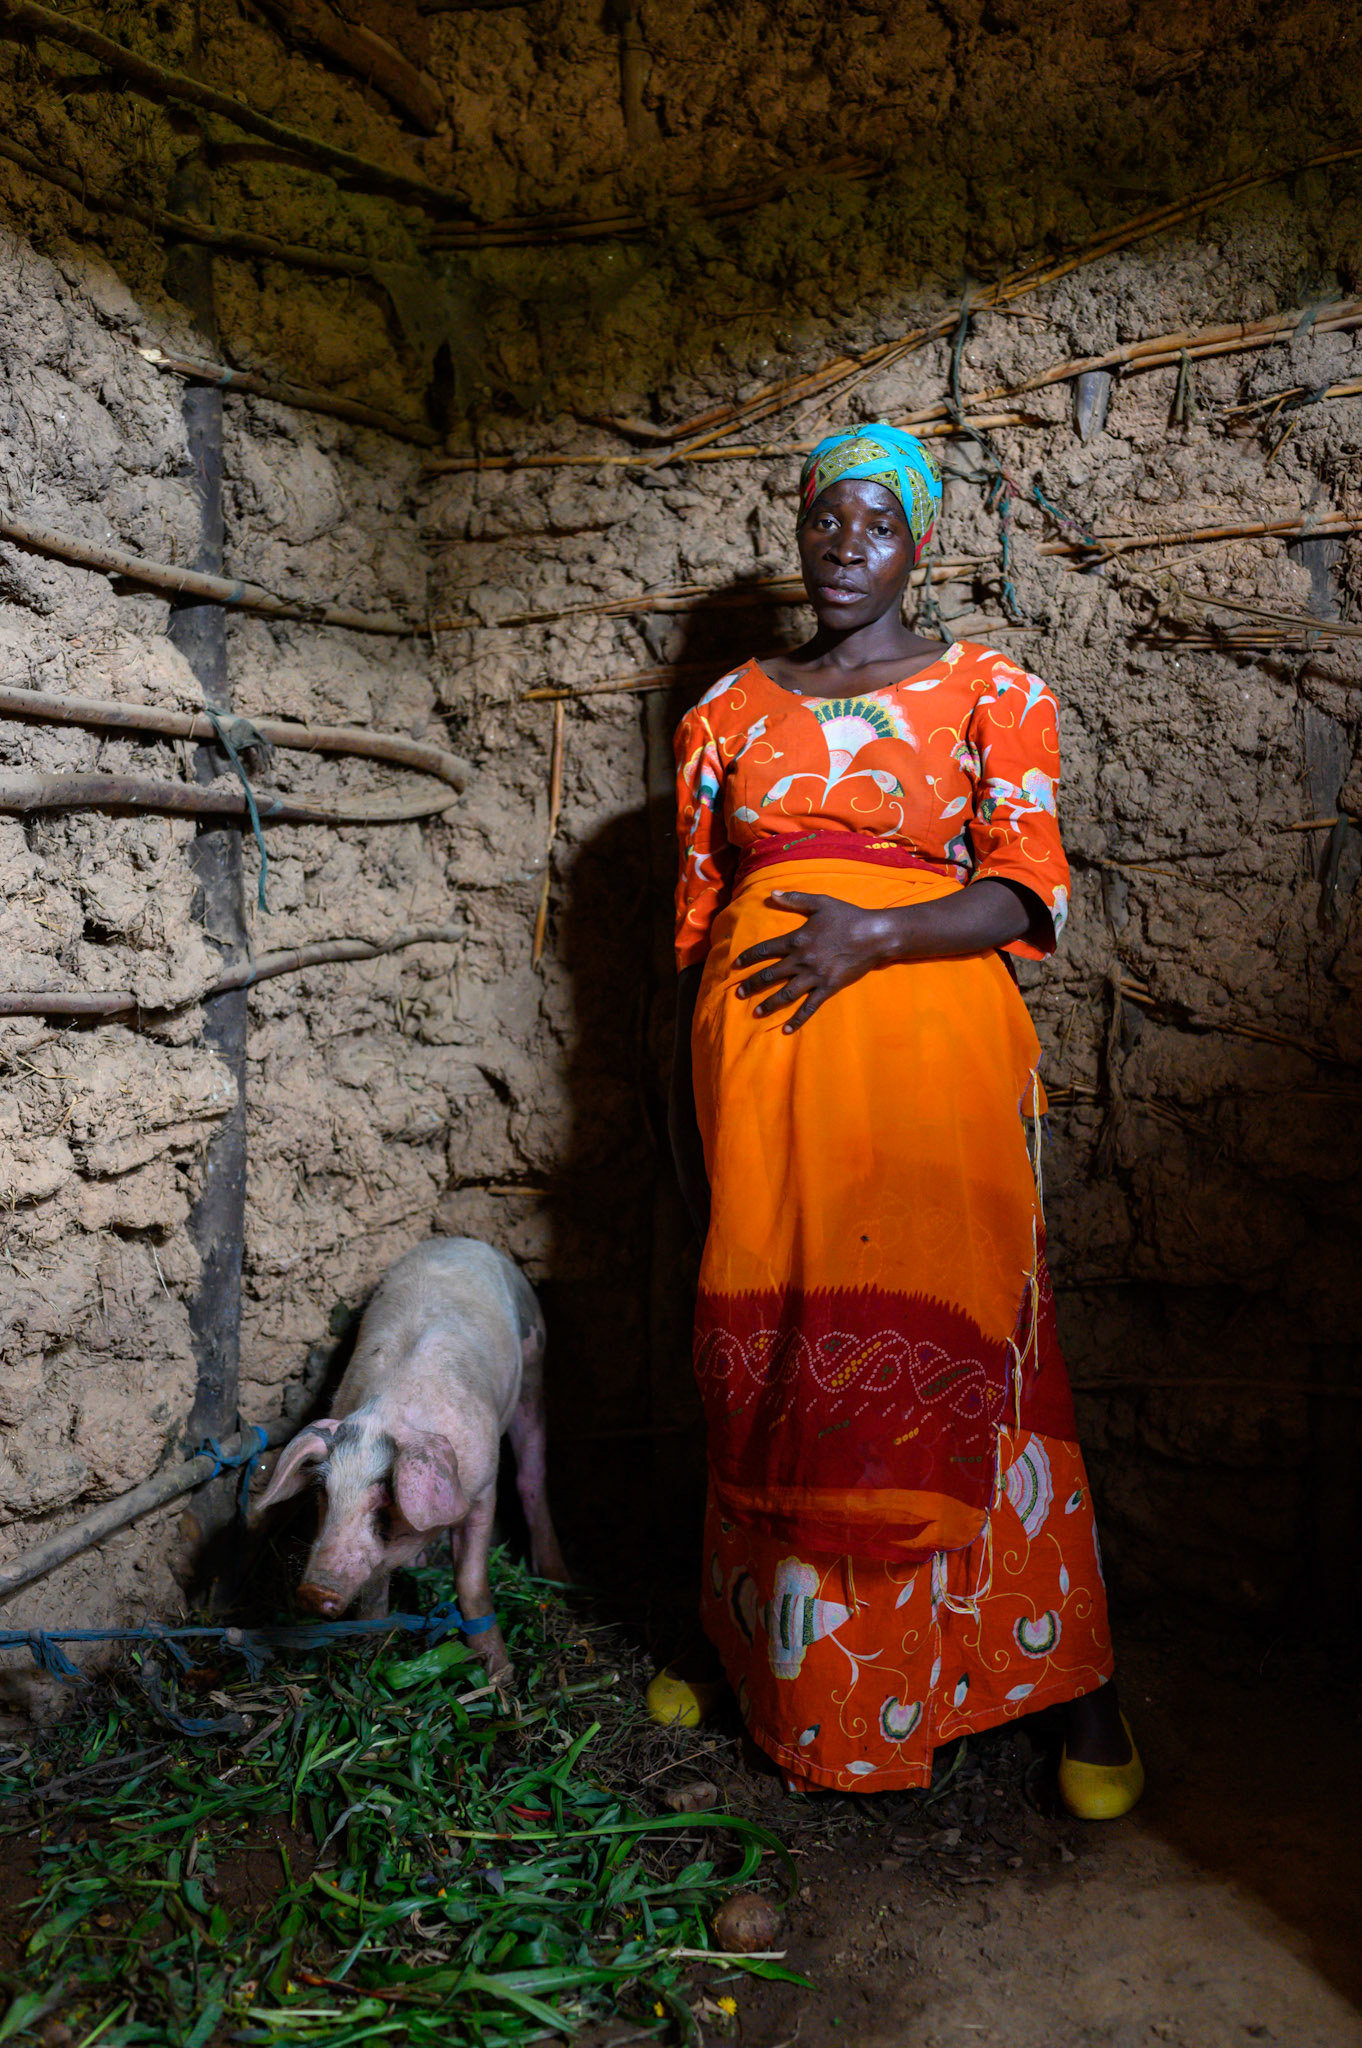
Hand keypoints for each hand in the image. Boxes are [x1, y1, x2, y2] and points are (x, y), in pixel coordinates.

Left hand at [734, 890, 888, 1032]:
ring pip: (785, 994)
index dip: (749, 958)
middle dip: (752, 985)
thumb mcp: (820, 903)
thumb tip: (772, 894)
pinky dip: (798, 1019)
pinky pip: (809, 1007)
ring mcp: (815, 976)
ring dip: (769, 1004)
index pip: (765, 950)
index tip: (736, 965)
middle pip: (770, 975)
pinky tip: (786, 1030)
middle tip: (739, 993)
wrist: (874, 935)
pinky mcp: (828, 988)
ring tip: (756, 1012)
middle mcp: (801, 960)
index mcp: (797, 940)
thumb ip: (795, 899)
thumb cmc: (848, 917)